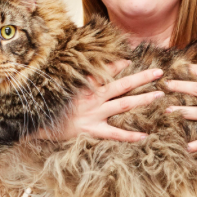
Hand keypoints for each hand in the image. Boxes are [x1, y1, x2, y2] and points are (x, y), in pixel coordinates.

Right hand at [41, 60, 164, 141]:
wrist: (36, 123)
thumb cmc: (50, 104)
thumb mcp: (62, 86)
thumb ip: (79, 78)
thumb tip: (94, 68)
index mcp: (85, 86)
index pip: (106, 71)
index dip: (119, 65)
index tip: (131, 60)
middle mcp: (93, 98)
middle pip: (123, 85)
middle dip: (142, 78)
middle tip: (160, 72)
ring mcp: (94, 115)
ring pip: (124, 105)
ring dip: (143, 100)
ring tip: (159, 95)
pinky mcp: (92, 130)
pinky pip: (114, 134)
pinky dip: (130, 135)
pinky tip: (145, 135)